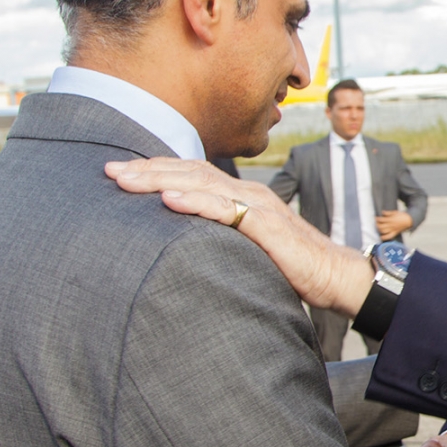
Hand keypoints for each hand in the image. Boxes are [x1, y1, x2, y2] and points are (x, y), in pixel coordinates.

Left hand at [106, 158, 371, 316]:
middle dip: (146, 169)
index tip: (119, 173)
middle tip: (109, 171)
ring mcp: (257, 207)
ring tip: (126, 180)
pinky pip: (226, 209)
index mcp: (241, 195)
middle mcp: (247, 193)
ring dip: (160, 180)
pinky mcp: (266, 226)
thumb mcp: (248, 248)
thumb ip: (221, 238)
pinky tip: (169, 200)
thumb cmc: (293, 267)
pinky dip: (195, 202)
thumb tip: (184, 246)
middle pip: (189, 171)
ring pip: (201, 183)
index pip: (191, 174)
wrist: (337, 276)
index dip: (155, 170)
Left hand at [375, 210, 412, 240]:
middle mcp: (391, 225)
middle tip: (376, 223)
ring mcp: (392, 230)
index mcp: (390, 219)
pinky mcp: (394, 233)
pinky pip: (389, 236)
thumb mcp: (395, 212)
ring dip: (379, 230)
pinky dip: (384, 238)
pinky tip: (381, 237)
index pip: (381, 220)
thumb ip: (388, 213)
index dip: (377, 219)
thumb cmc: (402, 215)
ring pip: (383, 231)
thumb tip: (382, 212)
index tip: (375, 218)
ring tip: (377, 228)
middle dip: (377, 225)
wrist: (408, 220)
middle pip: (381, 226)